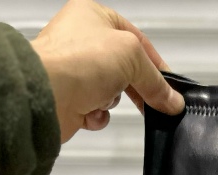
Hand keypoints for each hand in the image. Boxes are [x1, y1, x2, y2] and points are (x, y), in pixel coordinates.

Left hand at [31, 0, 183, 142]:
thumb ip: (155, 80)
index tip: (170, 86)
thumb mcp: (131, 57)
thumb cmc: (78, 61)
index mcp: (93, 16)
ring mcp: (74, 71)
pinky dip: (97, 115)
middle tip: (155, 103)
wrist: (45, 94)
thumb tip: (172, 100)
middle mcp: (81, 41)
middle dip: (137, 87)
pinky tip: (89, 112)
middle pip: (124, 68)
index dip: (156, 63)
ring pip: (110, 91)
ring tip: (103, 98)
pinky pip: (95, 110)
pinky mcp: (69, 99)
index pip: (135, 39)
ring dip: (111, 100)